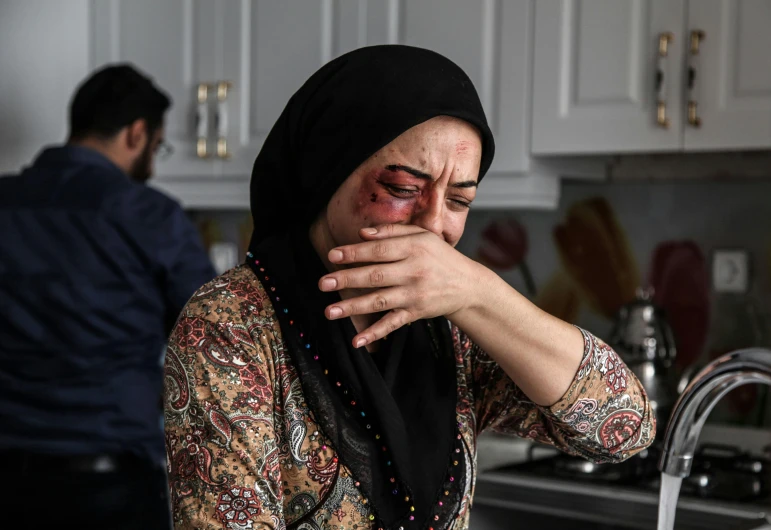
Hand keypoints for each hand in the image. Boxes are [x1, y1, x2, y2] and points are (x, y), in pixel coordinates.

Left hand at [318, 224, 482, 347]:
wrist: (467, 285)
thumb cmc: (439, 256)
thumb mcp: (421, 236)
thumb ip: (392, 232)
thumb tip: (362, 234)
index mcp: (414, 248)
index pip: (379, 250)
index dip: (355, 253)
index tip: (332, 256)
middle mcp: (414, 271)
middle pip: (376, 275)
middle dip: (347, 280)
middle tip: (323, 283)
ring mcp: (414, 294)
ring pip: (380, 301)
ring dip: (353, 307)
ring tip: (330, 311)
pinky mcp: (416, 313)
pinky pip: (393, 324)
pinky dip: (375, 333)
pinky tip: (357, 341)